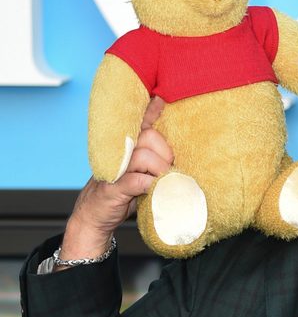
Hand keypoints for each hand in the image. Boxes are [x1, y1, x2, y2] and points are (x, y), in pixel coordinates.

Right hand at [60, 97, 172, 261]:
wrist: (95, 218)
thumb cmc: (124, 193)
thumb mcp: (143, 172)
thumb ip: (156, 160)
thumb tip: (182, 156)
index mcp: (128, 146)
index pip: (142, 122)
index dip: (152, 109)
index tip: (162, 98)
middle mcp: (119, 153)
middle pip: (149, 137)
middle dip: (165, 154)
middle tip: (167, 171)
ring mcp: (114, 170)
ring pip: (143, 156)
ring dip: (159, 170)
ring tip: (162, 181)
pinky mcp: (112, 189)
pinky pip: (136, 180)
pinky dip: (149, 184)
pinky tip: (153, 188)